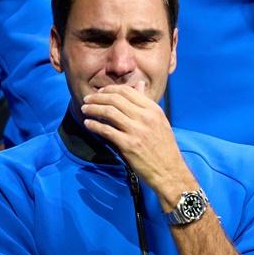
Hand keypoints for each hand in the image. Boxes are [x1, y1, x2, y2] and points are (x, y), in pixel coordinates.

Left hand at [80, 84, 193, 202]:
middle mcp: (145, 117)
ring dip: (93, 109)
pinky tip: (88, 124)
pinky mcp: (128, 145)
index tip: (100, 92)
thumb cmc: (164, 146)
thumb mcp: (159, 120)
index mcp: (153, 109)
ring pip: (109, 112)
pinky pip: (106, 130)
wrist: (169, 170)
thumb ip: (146, 103)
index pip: (127, 91)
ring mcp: (136, 131)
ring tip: (85, 109)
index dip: (110, 89)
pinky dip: (94, 125)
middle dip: (97, 97)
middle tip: (87, 99)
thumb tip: (138, 84)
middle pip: (115, 99)